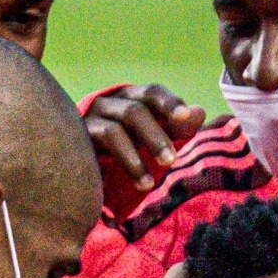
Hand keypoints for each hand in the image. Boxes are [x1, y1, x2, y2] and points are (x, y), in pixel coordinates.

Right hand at [83, 84, 205, 196]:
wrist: (79, 167)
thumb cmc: (124, 149)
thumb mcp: (152, 138)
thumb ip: (176, 127)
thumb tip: (199, 112)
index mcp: (131, 98)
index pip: (152, 92)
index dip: (169, 102)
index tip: (186, 116)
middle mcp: (110, 103)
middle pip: (136, 110)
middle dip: (156, 136)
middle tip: (171, 161)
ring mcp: (91, 118)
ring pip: (117, 128)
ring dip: (136, 156)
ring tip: (150, 184)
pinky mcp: (79, 136)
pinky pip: (101, 142)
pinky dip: (125, 163)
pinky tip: (138, 183)